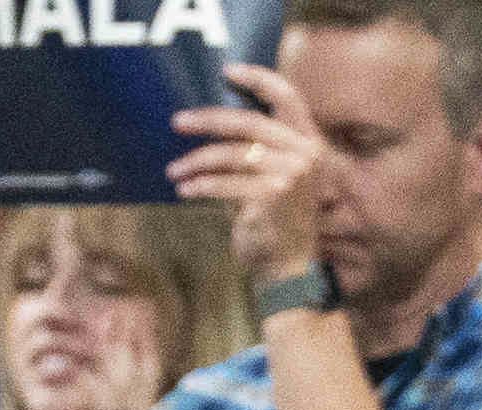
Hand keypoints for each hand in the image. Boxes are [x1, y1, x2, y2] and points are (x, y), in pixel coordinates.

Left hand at [170, 59, 336, 287]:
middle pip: (248, 122)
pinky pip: (225, 184)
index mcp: (308, 140)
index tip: (226, 71)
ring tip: (172, 170)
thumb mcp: (276, 176)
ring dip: (195, 161)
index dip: (257, 79)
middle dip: (207, 120)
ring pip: (231, 154)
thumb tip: (209, 125)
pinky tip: (184, 189)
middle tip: (177, 122)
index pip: (287, 95)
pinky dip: (200, 186)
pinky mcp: (271, 198)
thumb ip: (256, 149)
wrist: (288, 266)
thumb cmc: (276, 219)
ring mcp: (289, 175)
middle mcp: (304, 153)